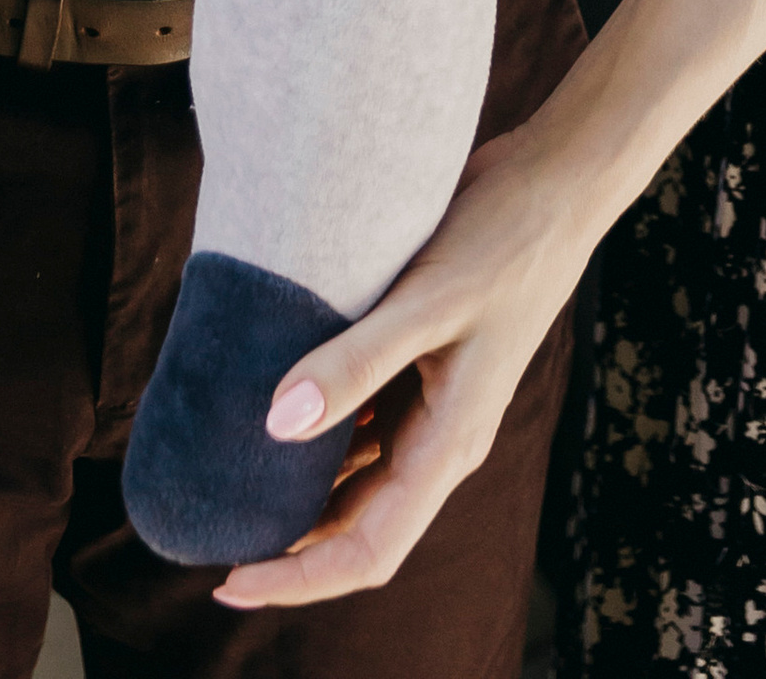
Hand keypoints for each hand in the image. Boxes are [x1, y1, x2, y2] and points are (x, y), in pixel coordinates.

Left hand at [211, 122, 595, 613]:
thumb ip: (356, 362)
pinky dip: (316, 421)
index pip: (368, 550)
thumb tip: (278, 424)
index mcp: (448, 446)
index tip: (229, 582)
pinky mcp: (421, 360)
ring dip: (297, 481)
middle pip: (354, 521)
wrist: (555, 182)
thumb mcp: (427, 301)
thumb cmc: (505, 241)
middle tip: (209, 524)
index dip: (300, 578)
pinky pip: (360, 413)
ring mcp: (431, 400)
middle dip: (287, 540)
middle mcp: (438, 438)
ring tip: (223, 472)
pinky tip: (269, 399)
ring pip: (353, 469)